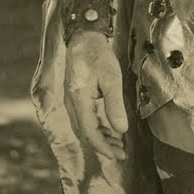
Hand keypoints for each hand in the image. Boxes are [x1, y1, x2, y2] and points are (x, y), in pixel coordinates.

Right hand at [64, 30, 129, 160]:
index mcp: (79, 101)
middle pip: (86, 134)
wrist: (84, 39)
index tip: (118, 155)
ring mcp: (73, 102)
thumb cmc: (98, 55)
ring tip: (118, 146)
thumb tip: (121, 129)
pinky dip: (97, 128)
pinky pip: (85, 119)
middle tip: (121, 155)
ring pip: (85, 128)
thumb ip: (114, 104)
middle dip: (103, 146)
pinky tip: (109, 130)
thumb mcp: (111, 78)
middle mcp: (72, 104)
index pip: (89, 132)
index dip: (103, 147)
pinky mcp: (76, 98)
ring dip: (101, 138)